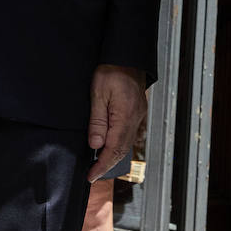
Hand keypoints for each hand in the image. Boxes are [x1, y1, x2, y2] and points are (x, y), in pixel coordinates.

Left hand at [86, 64, 146, 181]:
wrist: (127, 54)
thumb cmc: (111, 69)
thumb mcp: (98, 93)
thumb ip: (97, 121)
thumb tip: (95, 145)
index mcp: (125, 115)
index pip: (113, 149)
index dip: (101, 165)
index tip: (91, 176)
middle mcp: (135, 118)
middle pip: (122, 150)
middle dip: (107, 164)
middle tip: (93, 174)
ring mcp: (139, 114)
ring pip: (127, 143)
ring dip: (113, 155)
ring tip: (99, 164)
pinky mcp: (138, 110)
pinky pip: (130, 133)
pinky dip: (120, 144)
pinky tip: (111, 145)